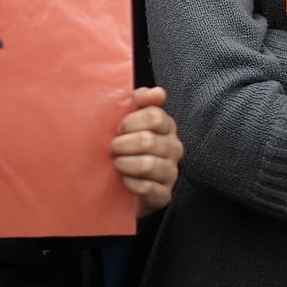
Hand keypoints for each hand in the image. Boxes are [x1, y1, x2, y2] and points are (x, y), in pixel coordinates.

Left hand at [111, 87, 183, 216]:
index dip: (131, 121)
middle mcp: (173, 148)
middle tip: (113, 148)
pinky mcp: (164, 194)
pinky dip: (130, 183)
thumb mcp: (132, 121)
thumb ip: (141, 101)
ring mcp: (171, 172)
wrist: (126, 186)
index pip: (155, 116)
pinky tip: (123, 180)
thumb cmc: (128, 147)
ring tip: (116, 163)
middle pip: (148, 141)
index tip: (119, 128)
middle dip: (123, 144)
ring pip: (148, 165)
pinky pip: (147, 187)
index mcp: (167, 127)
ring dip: (125, 163)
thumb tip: (158, 92)